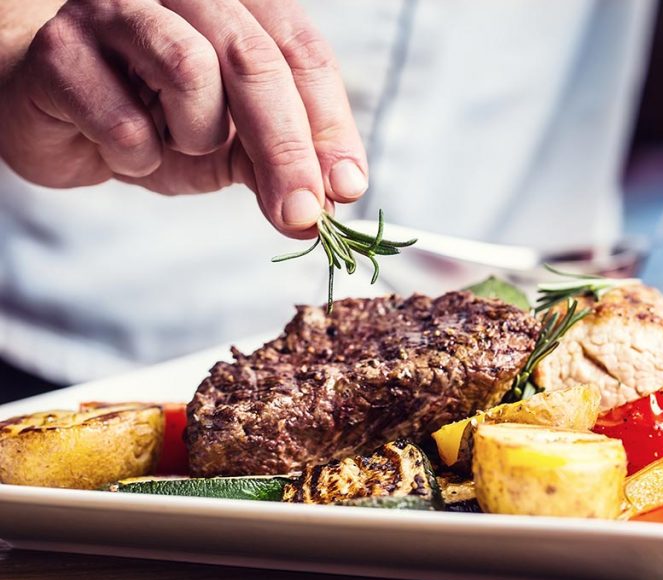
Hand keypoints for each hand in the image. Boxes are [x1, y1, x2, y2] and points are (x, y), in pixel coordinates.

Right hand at [0, 0, 366, 235]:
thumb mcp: (230, 146)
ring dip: (196, 134)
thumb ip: (277, 163)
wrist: (53, 115)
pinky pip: (121, 115)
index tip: (347, 187)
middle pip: (255, 60)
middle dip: (287, 149)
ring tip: (175, 143)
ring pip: (190, 69)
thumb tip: (328, 204)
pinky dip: (136, 153)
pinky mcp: (60, 47)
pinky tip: (123, 149)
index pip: (303, 52)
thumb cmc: (152, 118)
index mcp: (238, 4)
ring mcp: (116, 7)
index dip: (331, 124)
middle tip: (303, 213)